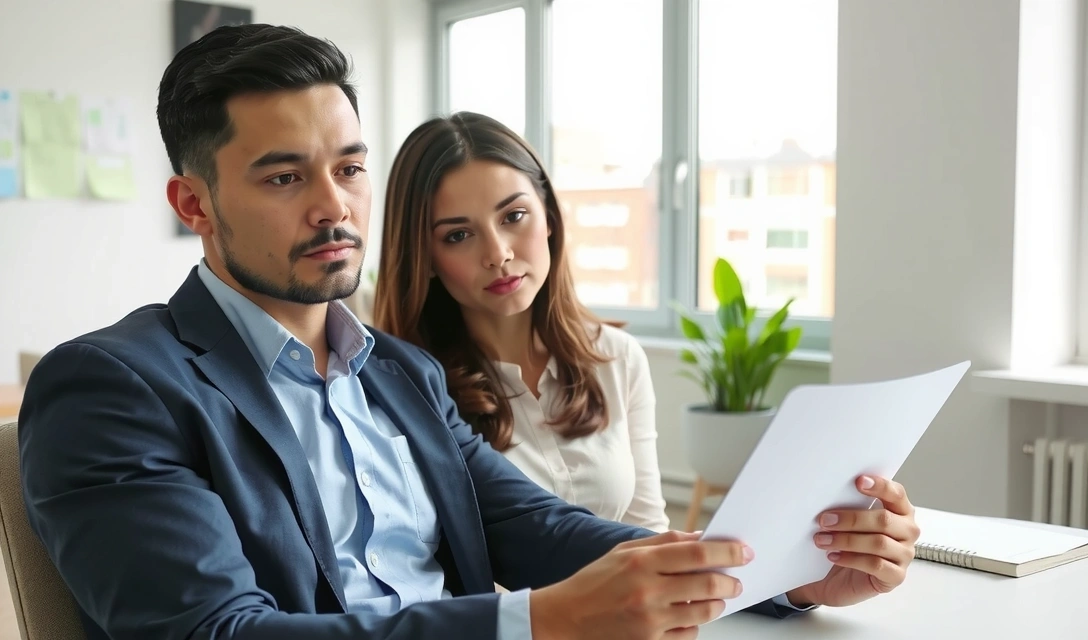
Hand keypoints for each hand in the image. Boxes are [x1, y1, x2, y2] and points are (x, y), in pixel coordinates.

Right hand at [529, 530, 753, 639]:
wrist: (566, 618)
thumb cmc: (595, 583)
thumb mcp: (624, 552)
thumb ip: (663, 542)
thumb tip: (700, 538)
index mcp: (642, 561)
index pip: (697, 552)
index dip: (727, 550)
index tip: (743, 551)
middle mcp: (647, 590)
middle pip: (707, 582)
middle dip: (730, 580)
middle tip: (736, 579)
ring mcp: (650, 620)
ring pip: (703, 611)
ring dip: (718, 603)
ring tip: (717, 597)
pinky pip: (688, 635)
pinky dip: (695, 625)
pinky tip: (690, 616)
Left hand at [787, 475, 919, 607]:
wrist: (840, 580)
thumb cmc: (848, 544)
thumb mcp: (849, 522)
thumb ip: (851, 505)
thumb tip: (830, 492)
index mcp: (900, 511)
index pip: (897, 494)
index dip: (880, 486)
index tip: (858, 481)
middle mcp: (907, 531)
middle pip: (884, 520)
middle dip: (851, 519)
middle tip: (824, 520)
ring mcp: (905, 554)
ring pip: (878, 543)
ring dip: (846, 540)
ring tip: (822, 539)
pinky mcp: (896, 576)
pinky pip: (875, 565)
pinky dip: (851, 559)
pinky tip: (833, 556)